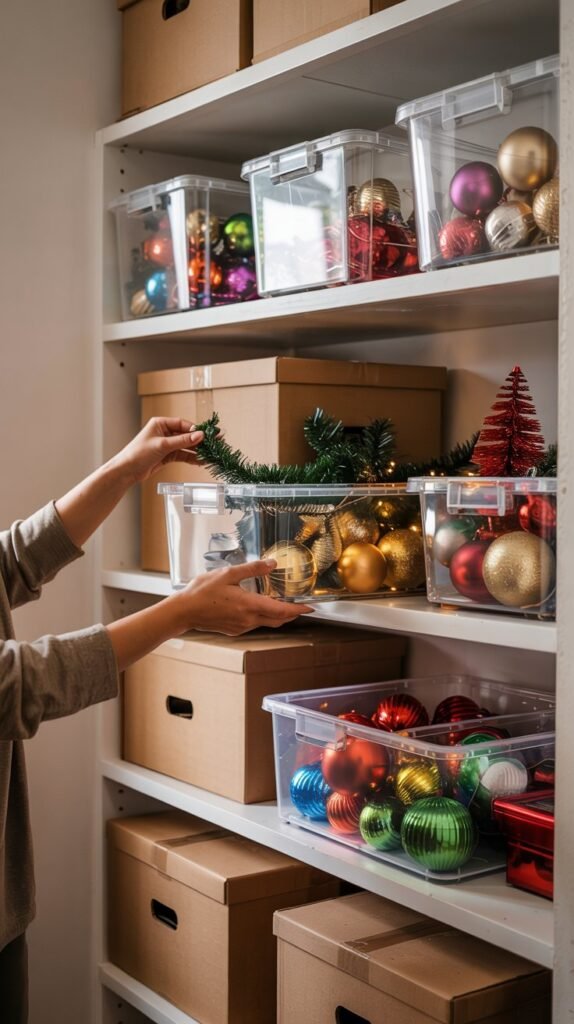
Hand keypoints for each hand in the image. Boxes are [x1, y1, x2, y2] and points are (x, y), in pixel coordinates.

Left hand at [112, 417, 203, 485]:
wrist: (127, 471)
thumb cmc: (138, 453)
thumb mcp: (162, 445)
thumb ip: (182, 441)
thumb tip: (200, 435)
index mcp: (160, 423)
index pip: (182, 424)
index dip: (196, 429)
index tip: (208, 434)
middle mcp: (164, 432)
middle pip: (186, 435)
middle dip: (200, 440)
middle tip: (216, 442)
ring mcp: (166, 444)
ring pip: (186, 446)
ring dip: (197, 451)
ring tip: (211, 454)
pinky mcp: (167, 456)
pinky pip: (183, 455)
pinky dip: (191, 458)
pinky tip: (201, 461)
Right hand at [174, 559, 314, 635]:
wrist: (185, 611)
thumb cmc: (202, 592)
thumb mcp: (228, 574)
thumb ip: (252, 569)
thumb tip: (271, 564)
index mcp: (249, 605)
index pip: (281, 611)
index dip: (298, 610)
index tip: (309, 608)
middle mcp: (248, 619)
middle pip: (278, 620)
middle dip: (291, 614)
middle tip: (300, 607)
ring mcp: (241, 627)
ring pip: (266, 623)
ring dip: (277, 616)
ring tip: (282, 605)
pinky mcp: (234, 630)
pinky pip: (254, 624)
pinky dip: (262, 617)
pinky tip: (258, 608)